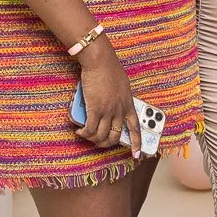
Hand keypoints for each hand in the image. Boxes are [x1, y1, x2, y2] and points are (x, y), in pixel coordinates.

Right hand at [76, 42, 141, 156]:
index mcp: (129, 104)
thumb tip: (111, 107)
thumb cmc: (109, 69)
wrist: (100, 61)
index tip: (137, 154)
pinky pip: (90, 129)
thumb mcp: (122, 86)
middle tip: (98, 143)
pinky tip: (80, 131)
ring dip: (92, 139)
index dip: (136, 143)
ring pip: (101, 136)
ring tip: (85, 135)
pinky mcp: (95, 109)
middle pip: (115, 136)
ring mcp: (108, 111)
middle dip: (106, 144)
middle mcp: (120, 110)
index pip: (135, 128)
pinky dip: (84, 133)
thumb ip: (119, 98)